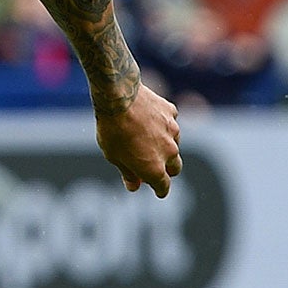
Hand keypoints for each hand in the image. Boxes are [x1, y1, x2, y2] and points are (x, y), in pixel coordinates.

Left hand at [95, 82, 181, 197]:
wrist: (119, 97)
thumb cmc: (112, 130)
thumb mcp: (113, 156)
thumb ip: (128, 172)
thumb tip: (134, 186)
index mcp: (154, 168)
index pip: (164, 186)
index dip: (160, 189)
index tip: (157, 190)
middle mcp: (169, 152)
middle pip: (175, 167)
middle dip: (166, 169)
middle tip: (152, 164)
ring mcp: (173, 131)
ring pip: (174, 144)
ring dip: (164, 145)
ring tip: (145, 137)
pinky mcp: (172, 113)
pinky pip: (170, 122)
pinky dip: (162, 124)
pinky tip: (148, 118)